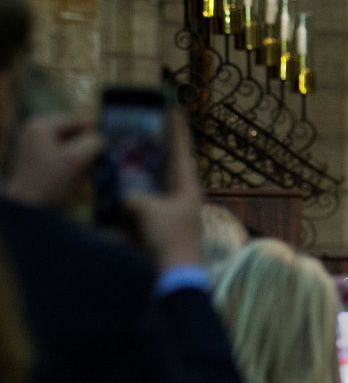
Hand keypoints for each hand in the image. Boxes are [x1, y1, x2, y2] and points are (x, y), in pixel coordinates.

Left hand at [3, 114, 104, 207]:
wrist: (24, 206)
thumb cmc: (49, 181)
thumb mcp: (77, 159)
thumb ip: (94, 143)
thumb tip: (103, 138)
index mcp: (42, 125)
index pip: (79, 121)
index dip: (96, 133)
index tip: (110, 147)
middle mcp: (35, 130)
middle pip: (73, 132)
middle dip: (87, 146)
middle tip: (98, 162)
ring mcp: (33, 144)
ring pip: (68, 144)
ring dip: (80, 156)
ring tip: (84, 172)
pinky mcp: (34, 158)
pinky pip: (60, 155)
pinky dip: (70, 163)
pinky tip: (74, 177)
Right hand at [124, 114, 202, 270]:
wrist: (176, 274)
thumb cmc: (168, 238)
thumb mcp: (148, 210)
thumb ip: (135, 195)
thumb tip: (128, 194)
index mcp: (188, 187)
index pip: (182, 150)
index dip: (177, 129)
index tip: (174, 108)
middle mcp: (186, 196)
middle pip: (170, 166)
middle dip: (158, 151)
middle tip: (144, 132)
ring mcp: (176, 212)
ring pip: (159, 186)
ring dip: (145, 174)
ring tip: (128, 158)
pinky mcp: (166, 226)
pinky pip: (149, 204)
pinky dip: (138, 197)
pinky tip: (123, 192)